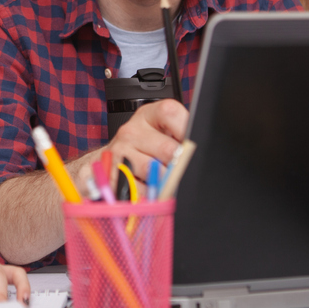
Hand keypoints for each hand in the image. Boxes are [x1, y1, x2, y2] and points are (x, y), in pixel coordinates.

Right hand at [72, 98, 187, 186]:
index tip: (192, 146)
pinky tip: (147, 189)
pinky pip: (140, 191)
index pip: (171, 112)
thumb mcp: (160, 134)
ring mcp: (118, 152)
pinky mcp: (111, 175)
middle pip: (168, 149)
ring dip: (164, 182)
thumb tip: (202, 150)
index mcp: (148, 115)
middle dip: (179, 165)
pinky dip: (148, 195)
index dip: (186, 130)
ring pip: (155, 172)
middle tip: (179, 170)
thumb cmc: (141, 149)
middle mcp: (131, 130)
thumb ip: (180, 138)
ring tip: (162, 181)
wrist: (107, 163)